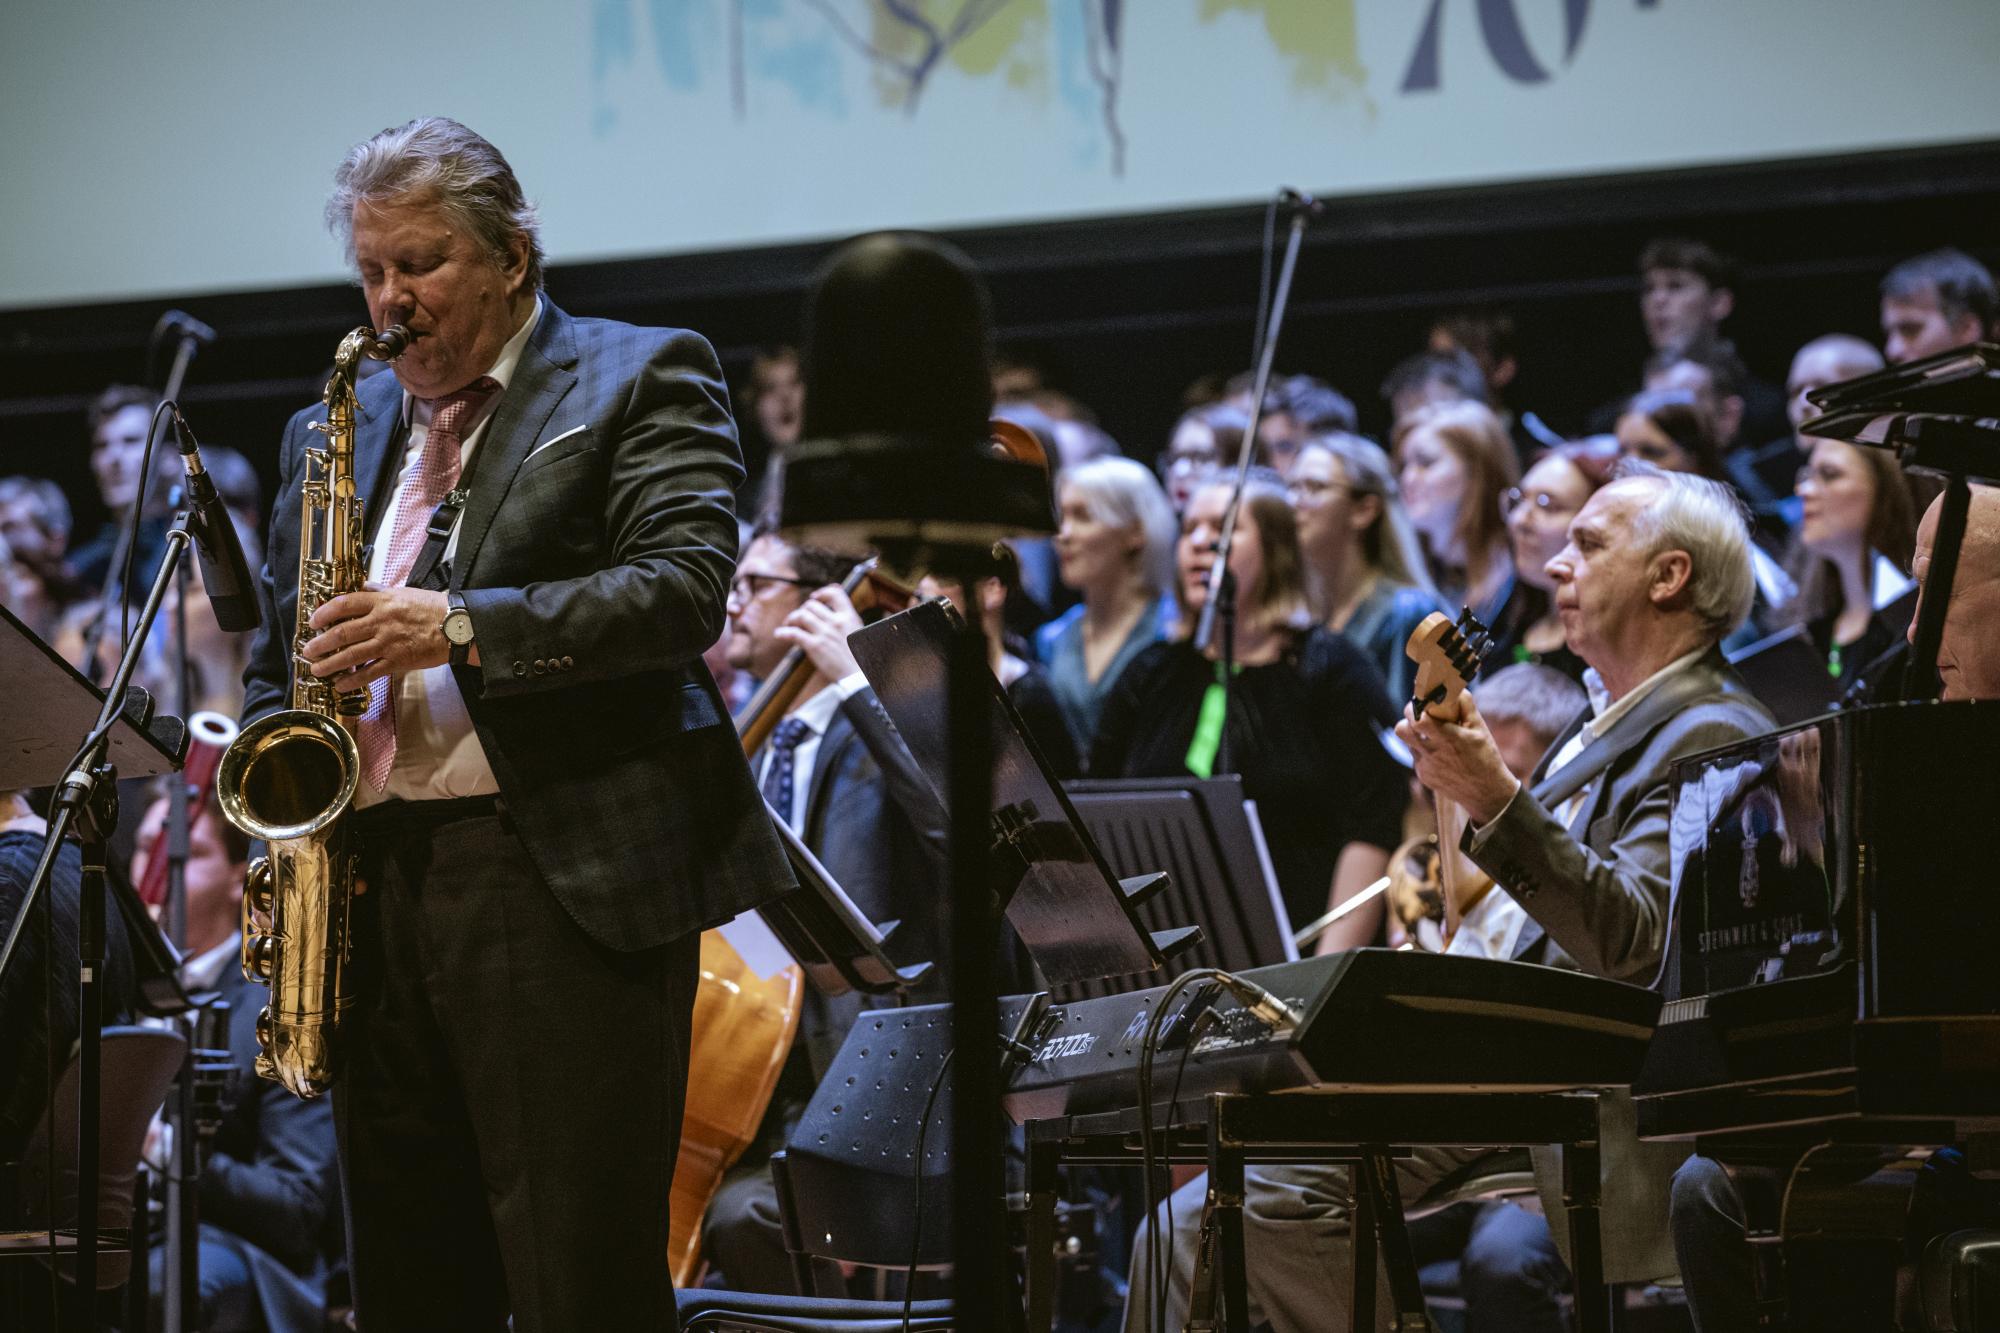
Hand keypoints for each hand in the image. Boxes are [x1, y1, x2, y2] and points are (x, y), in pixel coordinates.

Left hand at [303, 585, 449, 687]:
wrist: (457, 627)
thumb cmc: (433, 608)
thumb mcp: (405, 592)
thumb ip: (381, 592)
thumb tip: (362, 589)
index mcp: (382, 602)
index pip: (345, 604)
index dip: (324, 613)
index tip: (313, 621)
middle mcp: (381, 622)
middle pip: (342, 633)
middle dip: (321, 643)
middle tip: (308, 650)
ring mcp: (388, 643)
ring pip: (351, 655)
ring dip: (330, 664)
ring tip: (317, 669)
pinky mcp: (398, 661)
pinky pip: (370, 673)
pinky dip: (353, 680)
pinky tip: (341, 685)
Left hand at [773, 586, 863, 683]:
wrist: (859, 676)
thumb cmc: (860, 658)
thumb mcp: (858, 632)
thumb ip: (847, 621)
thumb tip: (837, 613)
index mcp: (849, 617)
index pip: (835, 593)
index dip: (822, 593)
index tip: (814, 598)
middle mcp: (836, 622)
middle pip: (812, 605)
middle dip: (802, 610)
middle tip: (799, 619)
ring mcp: (825, 633)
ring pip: (801, 615)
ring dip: (792, 619)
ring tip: (788, 625)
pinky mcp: (815, 646)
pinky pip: (794, 634)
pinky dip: (783, 633)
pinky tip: (779, 634)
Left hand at [1394, 694, 1520, 826]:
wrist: (1487, 794)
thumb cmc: (1486, 758)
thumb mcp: (1480, 729)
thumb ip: (1466, 706)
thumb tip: (1455, 688)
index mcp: (1448, 739)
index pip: (1417, 719)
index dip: (1415, 708)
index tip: (1422, 703)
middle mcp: (1432, 753)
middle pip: (1401, 730)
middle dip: (1408, 719)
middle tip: (1422, 717)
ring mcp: (1425, 767)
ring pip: (1408, 743)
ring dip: (1417, 736)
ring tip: (1434, 736)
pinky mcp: (1424, 776)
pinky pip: (1416, 757)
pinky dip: (1424, 751)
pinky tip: (1441, 754)